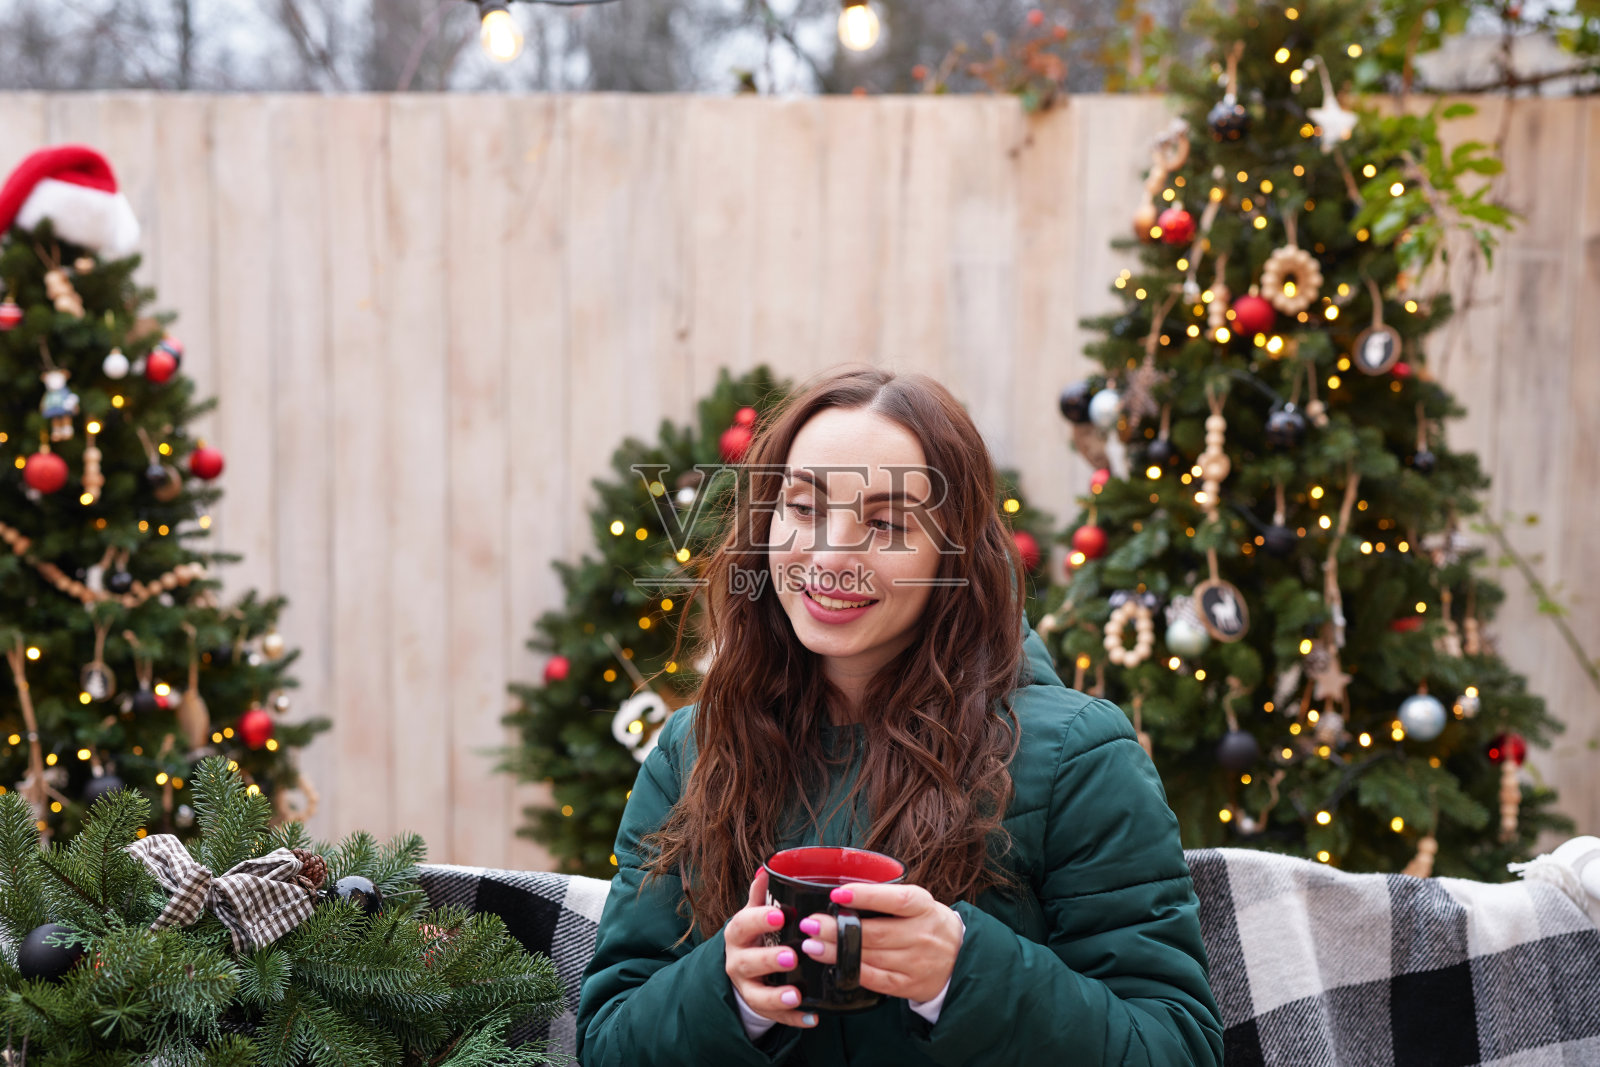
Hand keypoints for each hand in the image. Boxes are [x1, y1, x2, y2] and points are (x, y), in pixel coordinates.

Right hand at [723, 868, 817, 1028]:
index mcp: (738, 934)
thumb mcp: (754, 914)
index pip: (743, 924)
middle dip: (768, 960)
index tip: (779, 916)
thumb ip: (761, 895)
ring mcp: (747, 987)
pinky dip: (794, 1019)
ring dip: (777, 996)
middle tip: (791, 957)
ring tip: (796, 994)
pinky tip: (812, 1017)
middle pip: (747, 962)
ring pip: (757, 995)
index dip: (759, 920)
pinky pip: (776, 1017)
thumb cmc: (755, 936)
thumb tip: (767, 868)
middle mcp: (738, 961)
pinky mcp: (761, 1008)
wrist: (741, 970)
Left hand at [796, 882, 962, 1003]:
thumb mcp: (919, 903)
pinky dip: (852, 972)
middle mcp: (922, 934)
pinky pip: (876, 980)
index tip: (837, 894)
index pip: (896, 899)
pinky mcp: (909, 985)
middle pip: (876, 933)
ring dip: (837, 952)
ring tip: (812, 945)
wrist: (962, 959)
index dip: (866, 897)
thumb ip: (887, 898)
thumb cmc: (928, 923)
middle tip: (811, 924)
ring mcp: (916, 962)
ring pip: (871, 957)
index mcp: (924, 906)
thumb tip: (842, 894)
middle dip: (838, 929)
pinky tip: (833, 965)